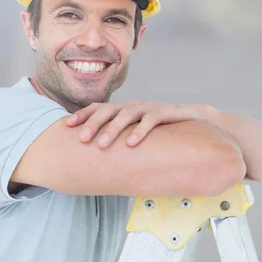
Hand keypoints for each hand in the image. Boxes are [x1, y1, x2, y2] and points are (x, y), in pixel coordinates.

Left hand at [66, 101, 200, 148]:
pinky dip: (139, 131)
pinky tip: (131, 143)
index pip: (99, 107)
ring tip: (101, 145)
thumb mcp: (138, 130)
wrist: (193, 117)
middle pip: (109, 110)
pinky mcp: (165, 112)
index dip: (83, 115)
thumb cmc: (161, 128)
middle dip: (93, 124)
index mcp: (124, 109)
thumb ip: (121, 137)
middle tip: (83, 139)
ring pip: (126, 114)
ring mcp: (149, 107)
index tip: (68, 126)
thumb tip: (97, 156)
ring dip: (112, 129)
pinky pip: (150, 120)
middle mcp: (134, 105)